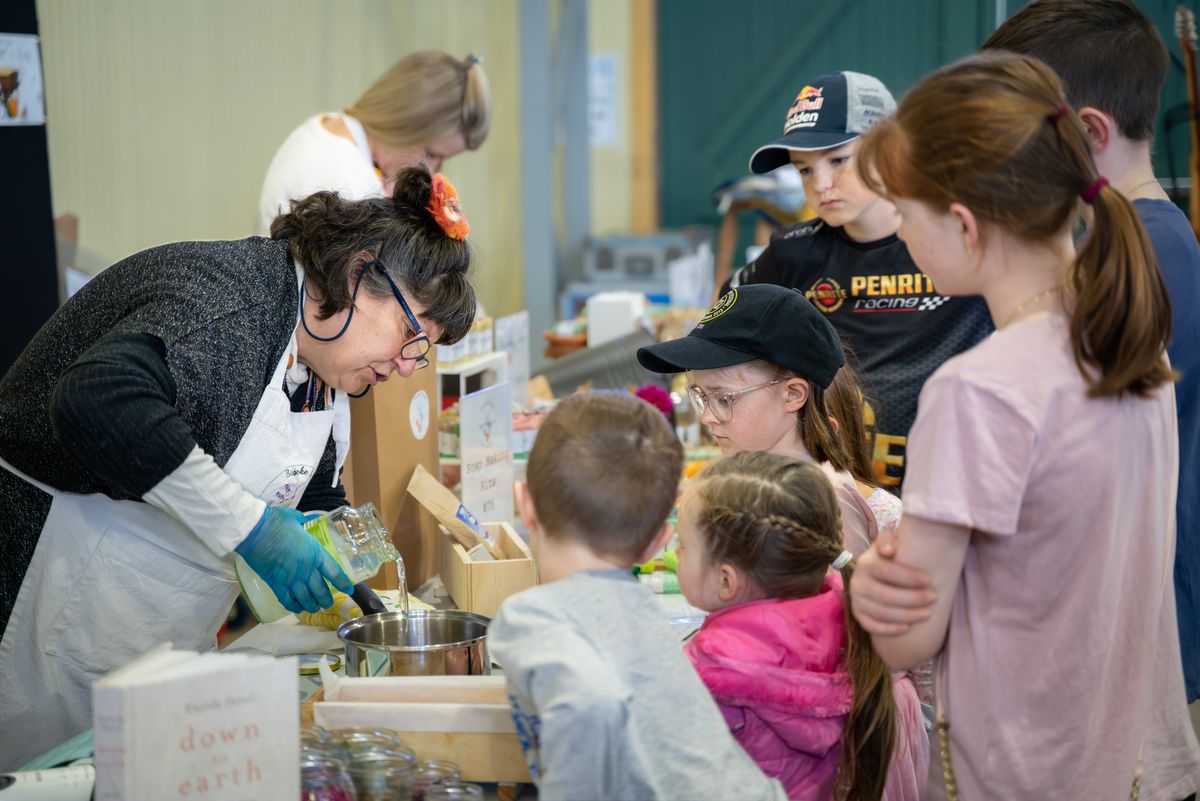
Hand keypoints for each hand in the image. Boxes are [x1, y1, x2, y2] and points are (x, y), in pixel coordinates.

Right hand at [235, 507, 354, 613]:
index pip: (334, 572)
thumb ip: (306, 521)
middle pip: (321, 590)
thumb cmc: (276, 522)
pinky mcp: (275, 584)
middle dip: (326, 599)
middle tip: (328, 603)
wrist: (255, 531)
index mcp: (315, 553)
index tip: (348, 589)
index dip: (343, 583)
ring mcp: (291, 579)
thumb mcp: (297, 519)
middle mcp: (306, 569)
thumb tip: (311, 518)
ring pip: (306, 599)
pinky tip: (297, 608)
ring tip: (315, 608)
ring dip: (312, 605)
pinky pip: (287, 600)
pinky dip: (293, 606)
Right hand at [848, 528, 935, 635]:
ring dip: (907, 615)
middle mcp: (857, 582)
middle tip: (933, 598)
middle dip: (912, 599)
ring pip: (881, 613)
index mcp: (866, 563)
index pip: (886, 571)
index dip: (908, 577)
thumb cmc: (891, 559)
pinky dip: (890, 629)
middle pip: (885, 595)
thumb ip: (889, 540)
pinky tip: (907, 628)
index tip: (929, 580)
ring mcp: (856, 600)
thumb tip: (889, 550)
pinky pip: (872, 626)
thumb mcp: (889, 544)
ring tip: (927, 613)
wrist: (877, 574)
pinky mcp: (858, 616)